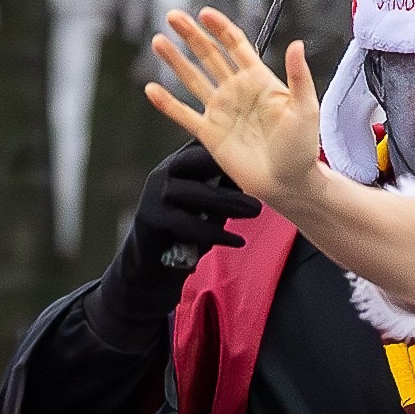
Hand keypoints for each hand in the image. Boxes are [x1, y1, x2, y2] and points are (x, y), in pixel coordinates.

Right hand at [90, 142, 265, 343]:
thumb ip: (226, 189)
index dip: (230, 146)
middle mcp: (164, 174)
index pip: (203, 146)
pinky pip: (187, 223)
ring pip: (195, 192)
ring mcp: (154, 194)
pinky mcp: (151, 218)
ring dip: (229, 202)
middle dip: (230, 169)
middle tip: (263, 181)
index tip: (261, 155)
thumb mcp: (210, 206)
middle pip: (198, 161)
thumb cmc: (188, 233)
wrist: (153, 267)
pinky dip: (215, 233)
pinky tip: (238, 241)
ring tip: (257, 211)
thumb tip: (259, 175)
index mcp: (179, 166)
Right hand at [146, 9, 324, 210]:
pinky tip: (151, 89)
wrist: (290, 183)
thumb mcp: (306, 108)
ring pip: (193, 79)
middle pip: (209, 56)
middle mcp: (237, 91)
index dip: (221, 28)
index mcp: (260, 80)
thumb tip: (298, 43)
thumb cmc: (303, 148)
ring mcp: (221, 111)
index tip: (205, 13)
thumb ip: (299, 76)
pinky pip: (183, 114)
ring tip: (158, 40)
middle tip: (173, 16)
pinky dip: (166, 103)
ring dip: (175, 60)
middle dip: (191, 35)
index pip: (236, 46)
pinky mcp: (209, 133)